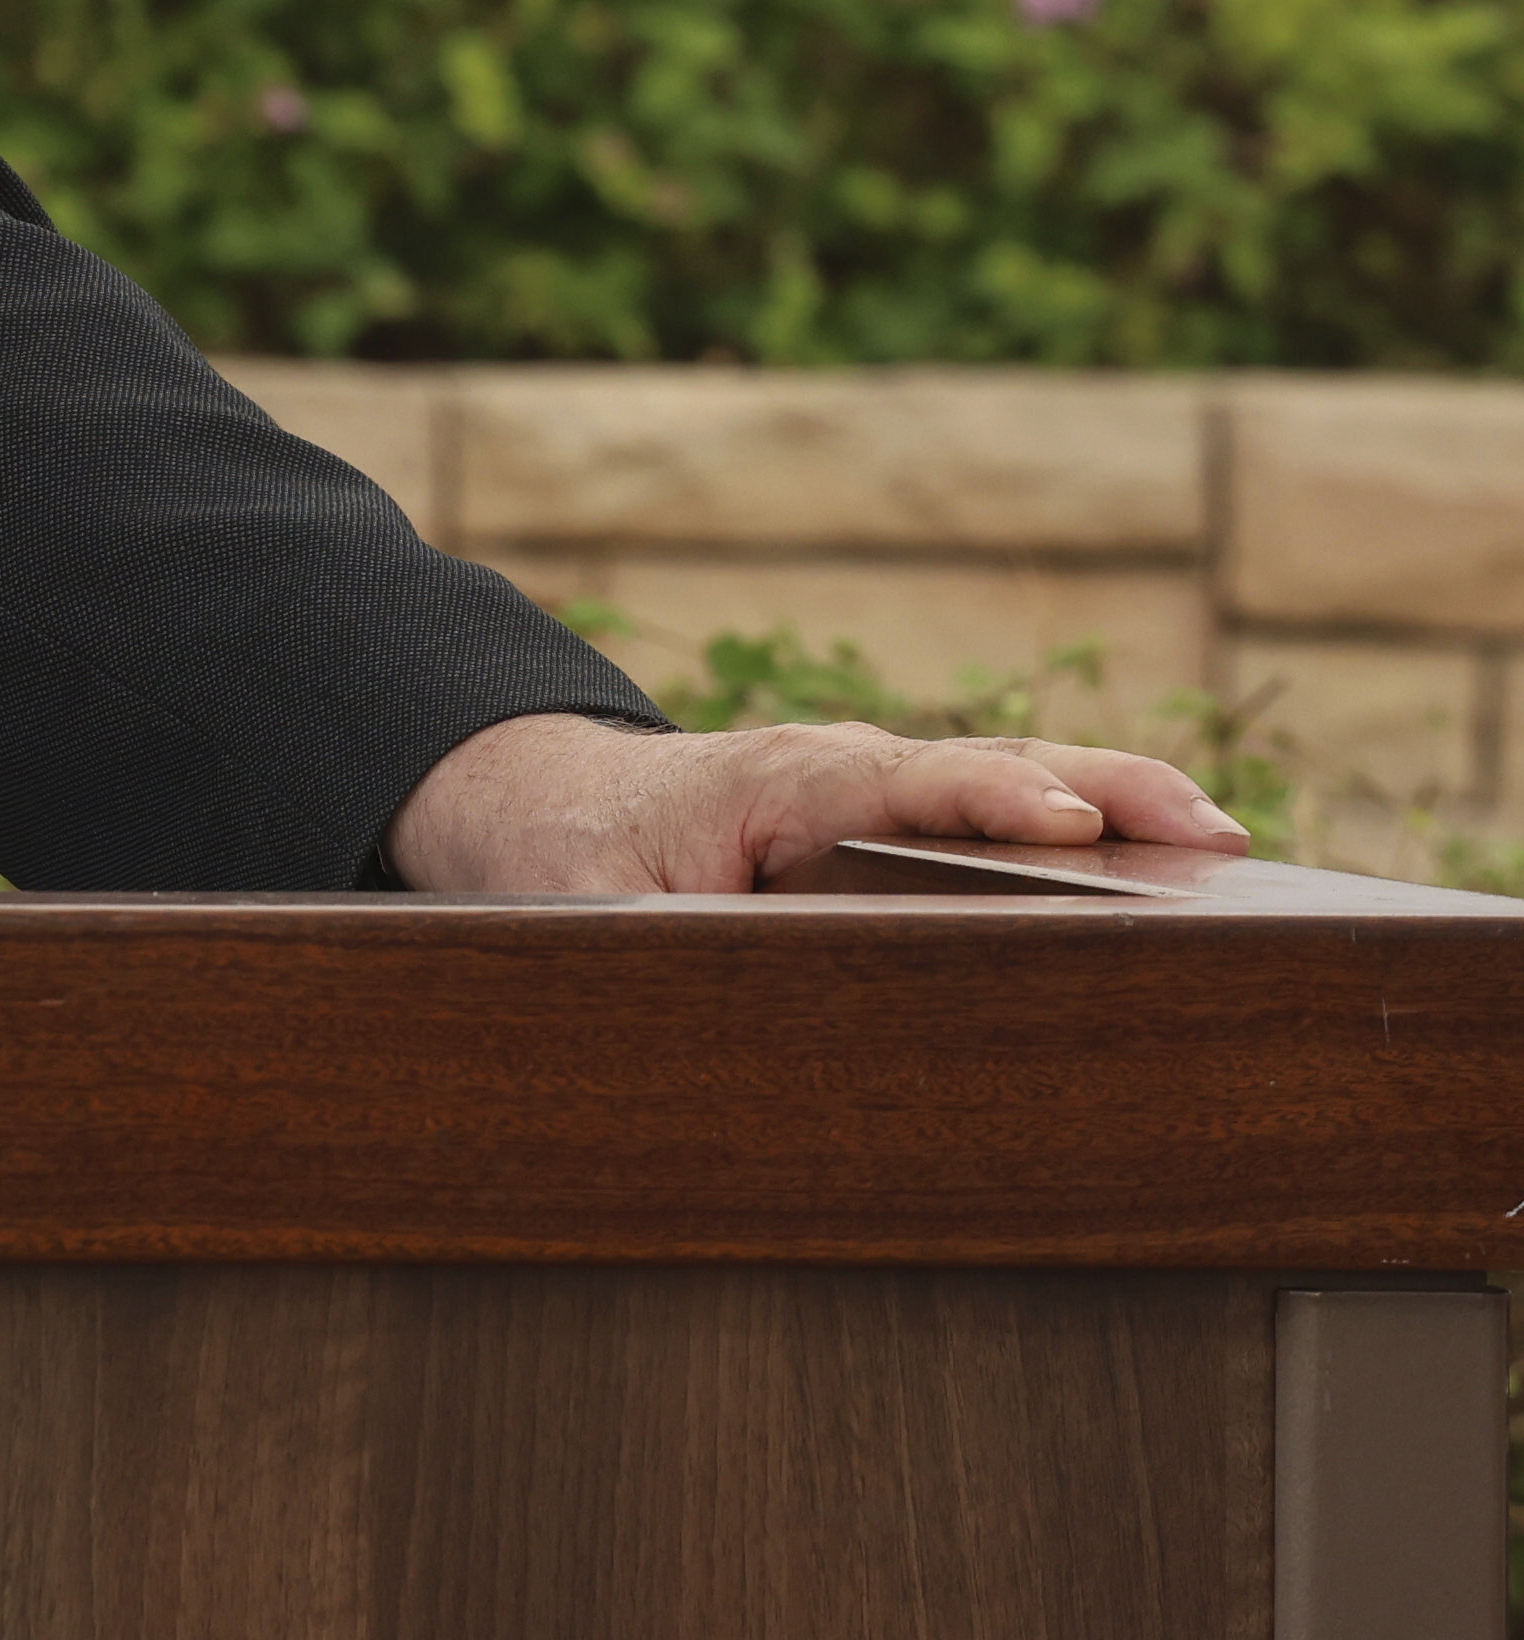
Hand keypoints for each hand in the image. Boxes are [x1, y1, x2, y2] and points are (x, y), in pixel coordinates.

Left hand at [383, 709, 1249, 894]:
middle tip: (1209, 830)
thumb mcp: (585, 908)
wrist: (548, 795)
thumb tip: (703, 1008)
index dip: (981, 798)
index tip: (1060, 819)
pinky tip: (1172, 860)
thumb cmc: (574, 853)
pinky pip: (1003, 803)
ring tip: (1225, 840)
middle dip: (1099, 789)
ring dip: (1119, 799)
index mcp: (773, 784)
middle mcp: (845, 766)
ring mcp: (884, 782)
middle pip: (987, 765)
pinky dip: (1092, 817)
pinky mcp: (902, 813)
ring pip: (1013, 776)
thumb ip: (646, 949)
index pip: (895, 782)